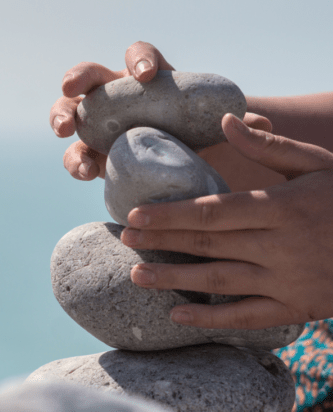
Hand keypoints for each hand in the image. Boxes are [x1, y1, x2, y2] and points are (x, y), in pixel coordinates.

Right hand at [50, 42, 278, 190]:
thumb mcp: (217, 129)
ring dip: (60, 115)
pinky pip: (75, 155)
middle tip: (73, 89)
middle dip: (78, 78)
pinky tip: (84, 172)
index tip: (147, 76)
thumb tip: (260, 123)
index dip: (140, 61)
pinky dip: (75, 161)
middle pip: (90, 76)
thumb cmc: (199, 138)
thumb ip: (234, 125)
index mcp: (148, 80)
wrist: (181, 167)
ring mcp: (98, 125)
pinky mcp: (91, 155)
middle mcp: (116, 96)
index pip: (139, 57)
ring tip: (64, 129)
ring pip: (69, 111)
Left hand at [123, 113, 332, 329]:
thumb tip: (226, 119)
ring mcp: (289, 281)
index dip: (171, 215)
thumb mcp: (319, 164)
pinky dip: (211, 318)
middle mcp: (282, 245)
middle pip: (209, 244)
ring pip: (221, 281)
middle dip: (163, 243)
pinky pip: (247, 317)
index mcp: (284, 207)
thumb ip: (270, 147)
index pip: (214, 211)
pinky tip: (178, 315)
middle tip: (124, 240)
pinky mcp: (297, 308)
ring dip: (176, 280)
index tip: (135, 215)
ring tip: (136, 276)